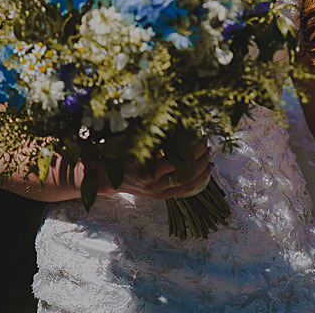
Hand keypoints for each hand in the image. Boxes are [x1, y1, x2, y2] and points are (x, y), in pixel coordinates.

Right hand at [91, 141, 212, 199]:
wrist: (105, 177)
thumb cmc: (117, 154)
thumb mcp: (130, 140)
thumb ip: (149, 132)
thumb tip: (172, 117)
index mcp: (144, 164)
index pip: (176, 155)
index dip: (191, 145)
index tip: (199, 134)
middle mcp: (152, 180)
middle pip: (184, 167)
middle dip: (199, 153)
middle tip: (206, 141)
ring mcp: (156, 190)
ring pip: (187, 180)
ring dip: (202, 167)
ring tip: (209, 154)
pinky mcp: (159, 196)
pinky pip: (184, 190)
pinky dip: (199, 180)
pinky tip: (207, 170)